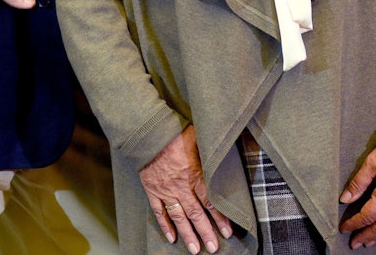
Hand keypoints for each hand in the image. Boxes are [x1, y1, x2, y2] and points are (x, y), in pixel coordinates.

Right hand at [139, 125, 232, 253]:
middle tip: (213, 248)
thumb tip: (223, 153)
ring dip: (187, 234)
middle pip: (196, 214)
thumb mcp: (198, 139)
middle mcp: (181, 187)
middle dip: (206, 232)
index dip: (220, 218)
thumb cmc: (175, 133)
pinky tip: (171, 238)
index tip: (227, 231)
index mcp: (194, 175)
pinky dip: (165, 225)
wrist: (148, 133)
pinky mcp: (152, 190)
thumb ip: (209, 152)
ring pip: (179, 217)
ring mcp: (166, 191)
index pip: (210, 202)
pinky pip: (159, 211)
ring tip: (194, 250)